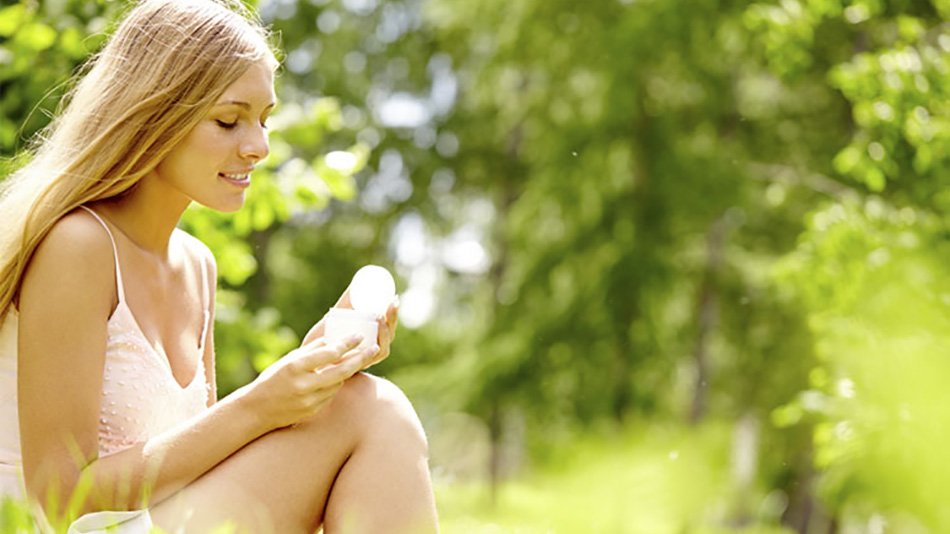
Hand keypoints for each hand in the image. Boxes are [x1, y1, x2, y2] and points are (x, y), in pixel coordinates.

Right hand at [242, 334, 378, 431]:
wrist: (257, 410)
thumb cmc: (273, 379)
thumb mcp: (288, 360)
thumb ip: (311, 350)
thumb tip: (332, 339)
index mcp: (296, 367)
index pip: (329, 353)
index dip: (347, 344)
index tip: (359, 336)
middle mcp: (304, 384)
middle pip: (341, 370)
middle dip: (360, 358)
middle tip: (373, 348)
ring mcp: (310, 400)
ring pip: (339, 383)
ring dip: (348, 371)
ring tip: (357, 359)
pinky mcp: (314, 410)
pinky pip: (331, 394)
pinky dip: (336, 384)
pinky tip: (338, 377)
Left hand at [301, 289, 399, 370]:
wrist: (305, 358)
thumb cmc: (322, 337)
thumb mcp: (335, 317)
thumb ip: (346, 303)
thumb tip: (356, 283)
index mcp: (371, 339)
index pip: (389, 327)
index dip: (394, 314)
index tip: (394, 298)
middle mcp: (370, 352)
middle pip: (389, 336)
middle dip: (393, 319)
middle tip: (391, 302)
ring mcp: (363, 361)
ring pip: (383, 349)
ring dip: (385, 333)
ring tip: (381, 316)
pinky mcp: (352, 369)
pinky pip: (369, 363)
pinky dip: (375, 352)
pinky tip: (376, 343)